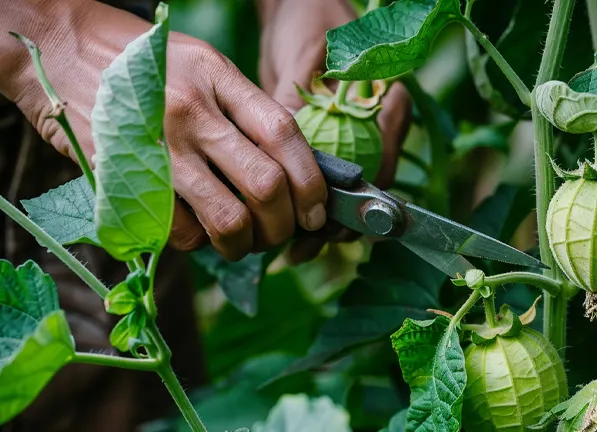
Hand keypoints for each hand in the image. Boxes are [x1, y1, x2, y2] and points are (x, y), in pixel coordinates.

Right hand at [1, 0, 328, 261]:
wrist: (61, 51)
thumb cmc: (145, 64)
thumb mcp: (203, 66)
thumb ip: (245, 109)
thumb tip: (292, 168)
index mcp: (219, 78)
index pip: (285, 135)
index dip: (312, 182)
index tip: (317, 210)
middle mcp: (193, 112)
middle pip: (266, 185)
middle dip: (286, 224)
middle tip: (283, 232)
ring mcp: (159, 148)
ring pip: (228, 218)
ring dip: (246, 244)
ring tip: (244, 242)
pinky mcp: (127, 179)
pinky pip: (180, 232)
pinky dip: (199, 243)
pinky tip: (199, 231)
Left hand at [257, 0, 411, 261]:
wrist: (296, 11)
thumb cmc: (307, 23)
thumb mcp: (303, 60)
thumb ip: (299, 104)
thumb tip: (288, 157)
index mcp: (388, 103)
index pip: (381, 162)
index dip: (360, 200)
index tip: (330, 223)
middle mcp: (377, 126)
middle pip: (367, 186)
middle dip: (338, 221)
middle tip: (305, 244)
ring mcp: (355, 137)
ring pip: (347, 191)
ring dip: (323, 223)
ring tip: (293, 247)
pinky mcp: (331, 143)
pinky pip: (326, 182)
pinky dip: (308, 206)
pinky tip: (287, 228)